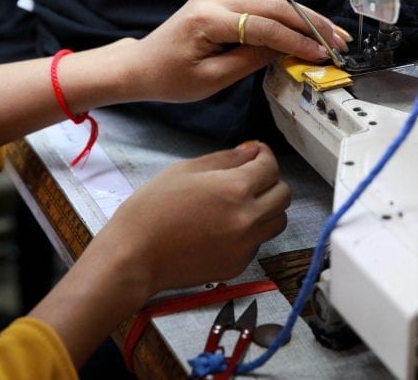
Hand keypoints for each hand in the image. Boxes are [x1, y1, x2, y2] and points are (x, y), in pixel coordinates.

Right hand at [95, 140, 288, 290]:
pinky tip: (223, 228)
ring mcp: (245, 245)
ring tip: (240, 204)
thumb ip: (226, 159)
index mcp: (235, 189)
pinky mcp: (238, 265)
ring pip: (277, 222)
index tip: (256, 154)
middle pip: (284, 195)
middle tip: (251, 178)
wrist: (134, 256)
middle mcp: (248, 218)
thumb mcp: (186, 170)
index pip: (271, 167)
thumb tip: (252, 151)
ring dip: (267, 209)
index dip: (265, 156)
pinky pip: (258, 243)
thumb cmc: (151, 209)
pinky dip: (249, 233)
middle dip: (271, 182)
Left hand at [129, 0, 348, 101]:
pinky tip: (306, 32)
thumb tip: (286, 50)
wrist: (140, 65)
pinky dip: (285, 20)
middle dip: (310, 24)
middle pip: (274, 6)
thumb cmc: (169, 78)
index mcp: (209, 18)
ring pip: (271, 4)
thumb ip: (251, 60)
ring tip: (330, 36)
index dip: (296, 41)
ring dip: (303, 20)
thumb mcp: (212, 79)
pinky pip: (260, 7)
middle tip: (338, 41)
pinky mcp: (221, 2)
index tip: (321, 54)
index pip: (264, 26)